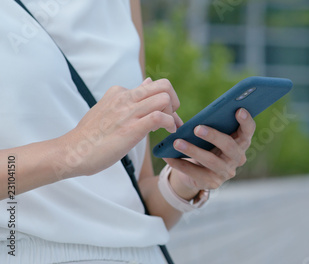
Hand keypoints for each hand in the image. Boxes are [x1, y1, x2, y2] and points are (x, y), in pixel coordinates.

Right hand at [61, 78, 181, 176]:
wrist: (71, 151)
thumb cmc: (91, 135)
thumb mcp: (110, 109)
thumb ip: (131, 97)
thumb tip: (148, 81)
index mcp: (120, 92)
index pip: (153, 85)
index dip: (164, 99)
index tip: (164, 114)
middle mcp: (125, 98)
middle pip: (164, 86)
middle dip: (174, 102)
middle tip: (171, 118)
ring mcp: (128, 112)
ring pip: (164, 99)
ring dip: (173, 115)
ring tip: (169, 128)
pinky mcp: (131, 128)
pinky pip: (160, 117)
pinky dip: (170, 124)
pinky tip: (167, 132)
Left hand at [165, 108, 255, 199]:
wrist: (197, 171)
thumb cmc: (204, 144)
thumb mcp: (208, 134)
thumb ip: (205, 124)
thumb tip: (183, 118)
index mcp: (240, 141)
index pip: (248, 131)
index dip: (246, 121)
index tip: (239, 109)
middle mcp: (238, 157)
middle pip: (229, 146)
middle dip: (214, 136)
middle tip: (197, 128)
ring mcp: (226, 172)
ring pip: (211, 161)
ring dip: (193, 151)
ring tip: (177, 142)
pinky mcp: (213, 183)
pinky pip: (196, 173)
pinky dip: (181, 164)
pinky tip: (168, 157)